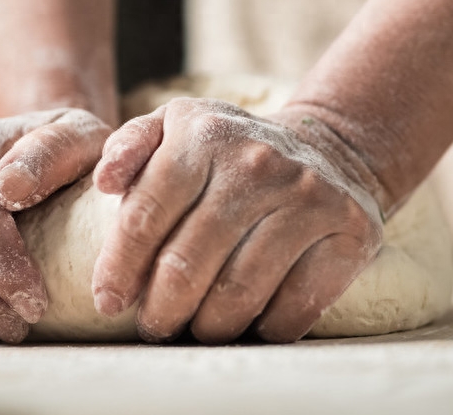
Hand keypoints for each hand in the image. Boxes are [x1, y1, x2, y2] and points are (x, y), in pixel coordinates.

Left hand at [90, 98, 385, 343]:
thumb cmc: (231, 150)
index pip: (146, 214)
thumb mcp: (176, 125)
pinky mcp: (348, 230)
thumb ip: (129, 145)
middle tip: (153, 325)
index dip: (119, 267)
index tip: (108, 301)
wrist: (329, 149)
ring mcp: (307, 197)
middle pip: (188, 262)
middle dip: (161, 309)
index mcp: (204, 134)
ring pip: (239, 293)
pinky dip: (264, 328)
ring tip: (197, 328)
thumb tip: (103, 183)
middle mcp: (257, 162)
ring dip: (208, 326)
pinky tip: (250, 323)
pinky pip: (294, 307)